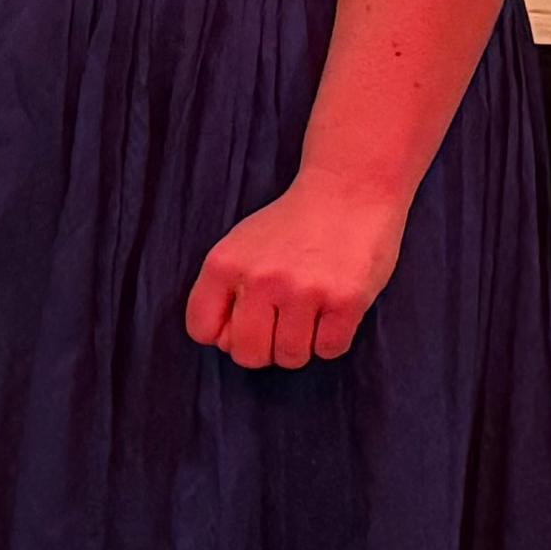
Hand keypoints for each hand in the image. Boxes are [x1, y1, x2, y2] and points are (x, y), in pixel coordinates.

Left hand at [185, 167, 405, 368]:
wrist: (349, 192)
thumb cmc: (292, 226)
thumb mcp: (240, 246)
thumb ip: (223, 291)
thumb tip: (225, 343)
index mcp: (224, 265)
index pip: (202, 331)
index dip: (224, 336)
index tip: (245, 322)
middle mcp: (260, 280)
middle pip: (247, 355)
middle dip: (263, 351)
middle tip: (279, 327)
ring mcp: (304, 291)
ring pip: (291, 357)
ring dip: (301, 346)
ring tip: (309, 315)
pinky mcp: (346, 301)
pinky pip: (330, 350)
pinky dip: (331, 341)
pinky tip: (333, 312)